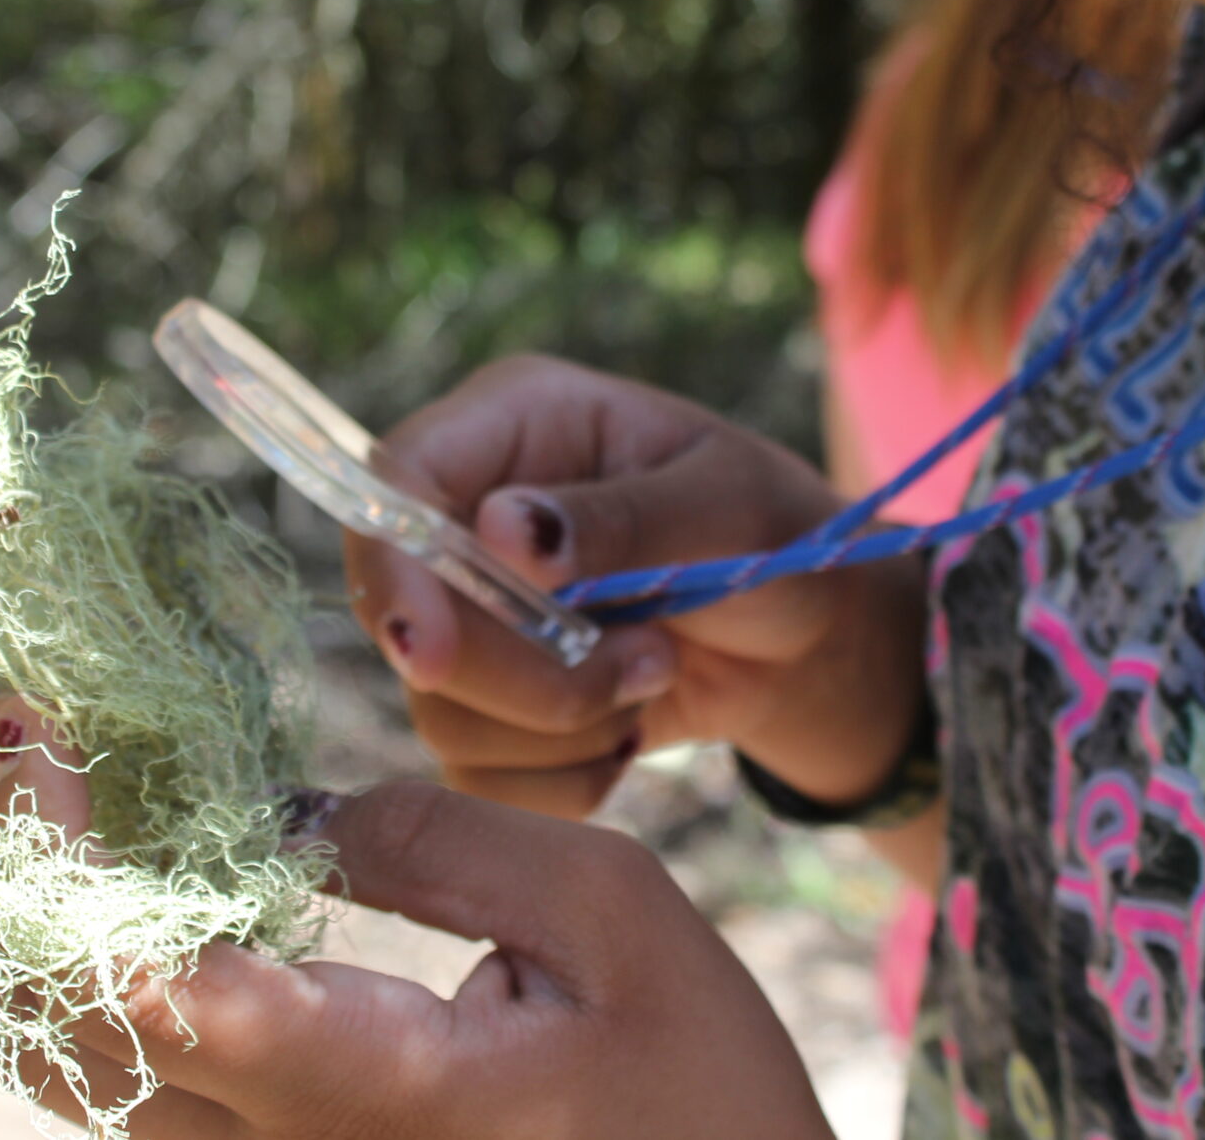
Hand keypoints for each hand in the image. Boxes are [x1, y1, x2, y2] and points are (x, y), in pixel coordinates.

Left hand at [29, 780, 835, 1139]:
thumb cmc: (698, 1095)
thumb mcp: (610, 919)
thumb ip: (436, 841)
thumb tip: (285, 807)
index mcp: (347, 1090)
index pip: (111, 982)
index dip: (35, 843)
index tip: (39, 717)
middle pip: (30, 1024)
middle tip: (19, 717)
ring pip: (53, 1054)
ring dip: (21, 902)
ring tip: (55, 762)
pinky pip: (120, 1069)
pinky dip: (82, 950)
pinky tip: (124, 852)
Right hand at [347, 354, 926, 819]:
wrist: (811, 636)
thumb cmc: (780, 537)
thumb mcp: (732, 508)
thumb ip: (624, 518)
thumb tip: (500, 531)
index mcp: (514, 423)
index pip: (394, 481)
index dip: (392, 571)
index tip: (432, 656)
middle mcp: (470, 514)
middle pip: (408, 615)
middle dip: (524, 673)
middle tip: (647, 663)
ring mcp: (472, 615)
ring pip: (440, 709)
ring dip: (558, 725)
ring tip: (654, 677)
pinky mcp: (491, 705)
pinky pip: (477, 776)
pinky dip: (561, 781)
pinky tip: (627, 736)